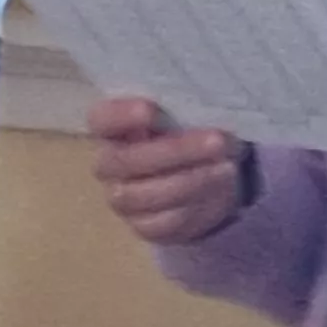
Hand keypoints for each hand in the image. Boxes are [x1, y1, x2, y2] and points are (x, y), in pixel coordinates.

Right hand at [82, 93, 258, 245]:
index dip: (119, 116)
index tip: (148, 109)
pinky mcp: (144, 226)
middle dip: (174, 152)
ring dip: (189, 181)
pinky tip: (218, 187)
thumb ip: (184, 105)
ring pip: (143, 196)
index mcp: (113, 128)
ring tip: (226, 167)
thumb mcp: (189, 112)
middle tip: (217, 141)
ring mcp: (122, 198)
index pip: (101, 120)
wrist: (207, 175)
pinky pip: (162, 222)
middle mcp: (109, 164)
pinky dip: (193, 206)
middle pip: (125, 162)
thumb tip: (207, 100)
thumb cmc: (191, 132)